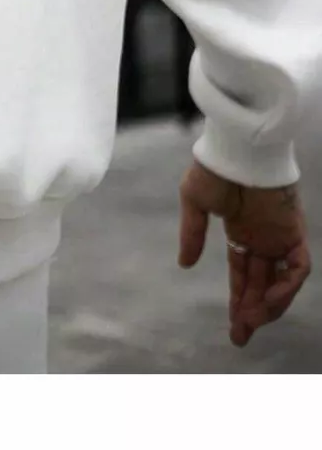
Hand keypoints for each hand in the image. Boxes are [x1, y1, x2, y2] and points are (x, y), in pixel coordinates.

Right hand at [178, 160, 311, 347]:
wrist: (236, 147)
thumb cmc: (214, 167)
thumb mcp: (194, 202)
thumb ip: (192, 233)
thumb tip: (185, 264)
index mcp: (240, 230)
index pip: (243, 274)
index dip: (239, 301)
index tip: (234, 327)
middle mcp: (263, 237)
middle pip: (262, 284)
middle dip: (252, 312)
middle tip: (239, 336)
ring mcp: (279, 235)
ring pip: (282, 281)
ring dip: (270, 305)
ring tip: (251, 321)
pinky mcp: (293, 230)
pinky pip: (298, 267)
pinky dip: (288, 286)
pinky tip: (268, 300)